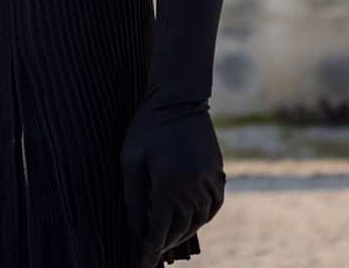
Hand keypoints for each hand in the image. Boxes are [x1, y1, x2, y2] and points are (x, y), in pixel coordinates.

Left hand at [120, 97, 225, 266]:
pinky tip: (193, 220)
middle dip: (165, 245)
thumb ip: (132, 198)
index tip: (141, 265)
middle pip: (180, 229)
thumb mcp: (130, 160)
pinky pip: (214, 205)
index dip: (149, 251)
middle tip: (152, 255)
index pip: (158, 231)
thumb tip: (135, 231)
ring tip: (169, 240)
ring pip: (198, 220)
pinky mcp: (217, 171)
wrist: (179, 97)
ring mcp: (208, 180)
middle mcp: (192, 188)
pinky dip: (204, 217)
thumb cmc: (147, 126)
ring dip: (184, 233)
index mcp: (168, 187)